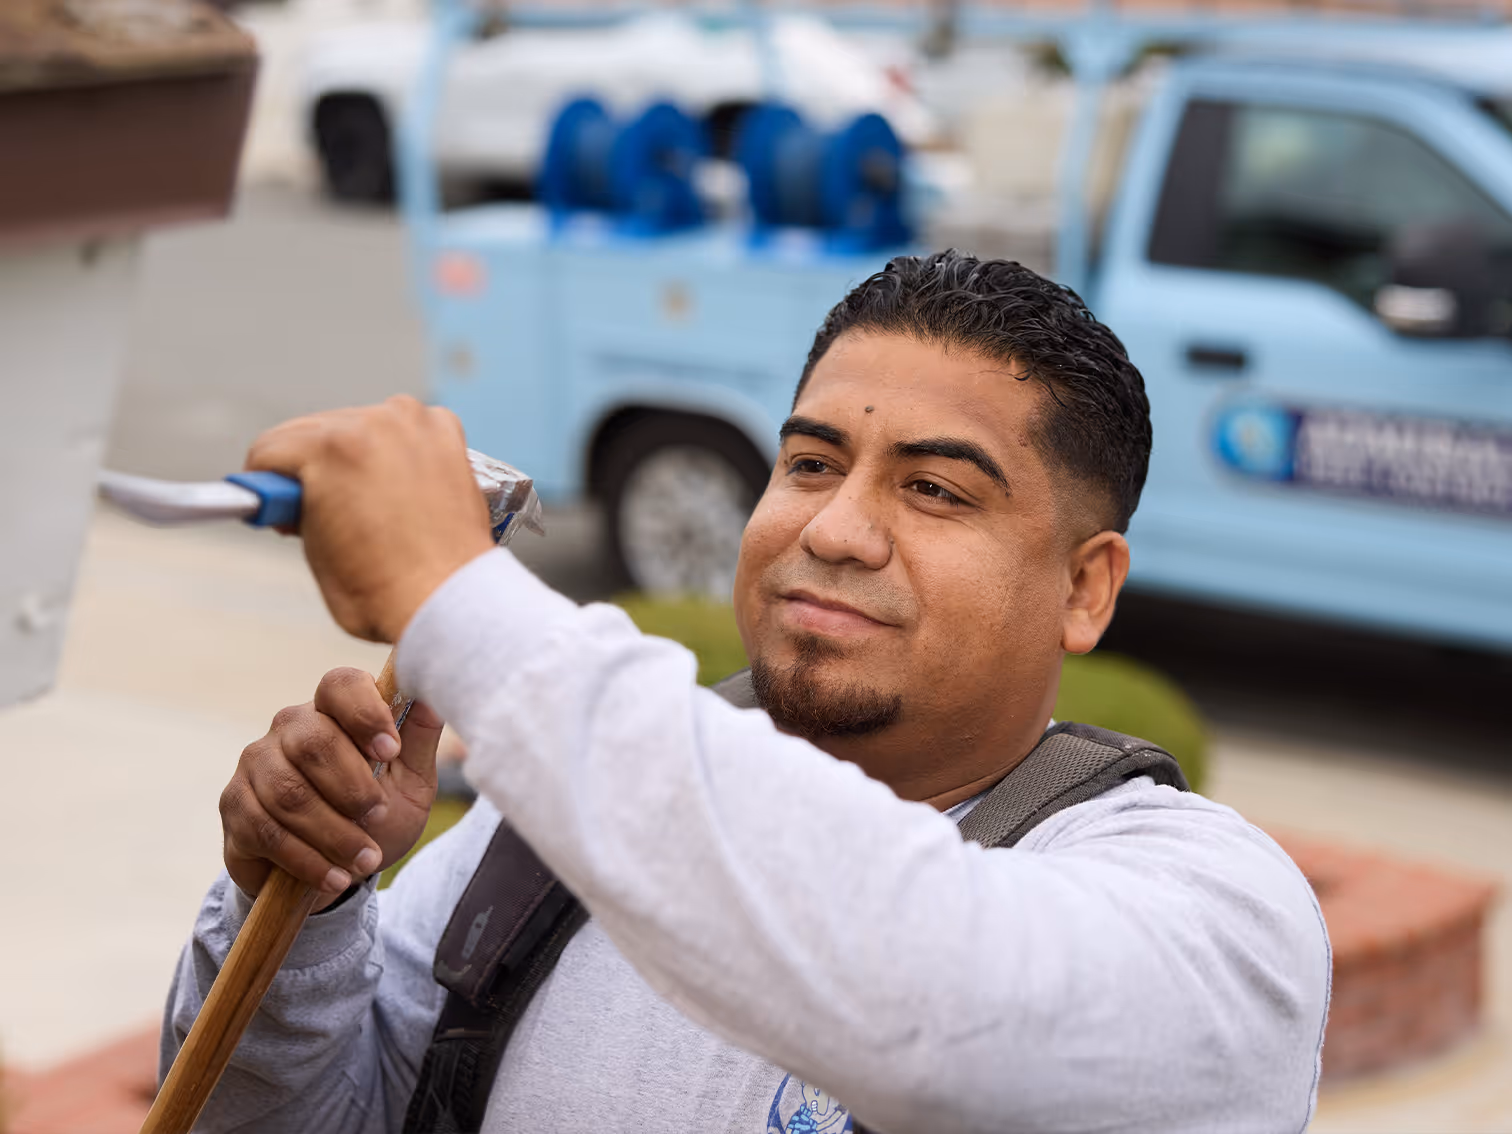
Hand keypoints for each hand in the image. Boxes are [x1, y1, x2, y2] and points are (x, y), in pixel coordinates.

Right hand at [220, 667, 443, 909]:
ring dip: (333, 833)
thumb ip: (419, 739)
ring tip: (365, 860)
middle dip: (352, 787)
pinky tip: (335, 878)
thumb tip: (432, 695)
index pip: (341, 686)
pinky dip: (307, 860)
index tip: (390, 752)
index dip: (365, 714)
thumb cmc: (377, 815)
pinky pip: (267, 831)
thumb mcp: (411, 781)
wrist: (335, 869)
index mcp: (334, 709)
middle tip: (378, 816)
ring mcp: (256, 763)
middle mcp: (289, 726)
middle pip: (313, 742)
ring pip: (289, 793)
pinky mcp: (235, 805)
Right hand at [245, 396, 494, 642]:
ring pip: (360, 426)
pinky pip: (404, 430)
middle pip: (313, 432)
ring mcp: (416, 425)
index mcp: (333, 447)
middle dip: (310, 470)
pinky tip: (398, 485)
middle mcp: (377, 422)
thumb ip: (297, 506)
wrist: (449, 603)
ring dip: (354, 456)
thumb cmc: (381, 591)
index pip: (270, 449)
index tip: (276, 503)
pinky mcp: (447, 435)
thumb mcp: (313, 547)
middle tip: (319, 511)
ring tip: (364, 504)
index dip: (266, 485)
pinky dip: (396, 451)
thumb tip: (299, 494)